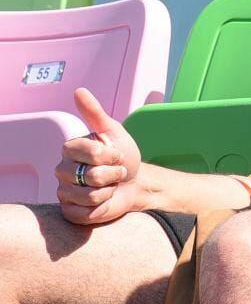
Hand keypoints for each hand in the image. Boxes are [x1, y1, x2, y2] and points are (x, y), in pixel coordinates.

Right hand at [56, 88, 144, 224]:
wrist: (135, 183)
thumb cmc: (124, 156)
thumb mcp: (114, 132)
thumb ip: (95, 113)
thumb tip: (79, 90)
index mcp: (70, 150)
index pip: (93, 153)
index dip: (112, 155)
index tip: (116, 155)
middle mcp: (62, 171)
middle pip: (92, 176)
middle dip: (114, 174)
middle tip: (115, 172)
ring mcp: (64, 192)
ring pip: (90, 196)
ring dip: (110, 190)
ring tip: (111, 186)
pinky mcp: (70, 213)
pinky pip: (88, 213)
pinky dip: (103, 207)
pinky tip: (105, 200)